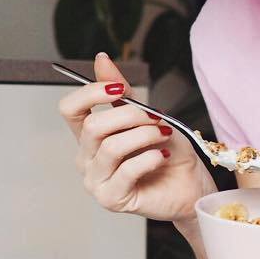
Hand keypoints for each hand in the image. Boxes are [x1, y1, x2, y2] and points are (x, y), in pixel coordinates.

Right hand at [58, 52, 216, 222]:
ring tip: (165, 136)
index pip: (69, 108)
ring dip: (145, 136)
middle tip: (157, 118)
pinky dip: (150, 158)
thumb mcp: (147, 115)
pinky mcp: (111, 199)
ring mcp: (96, 181)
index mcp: (89, 136)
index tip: (120, 88)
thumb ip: (122, 92)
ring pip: (111, 147)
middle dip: (131, 116)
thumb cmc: (169, 152)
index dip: (92, 93)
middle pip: (93, 126)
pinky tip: (163, 156)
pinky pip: (126, 171)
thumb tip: (101, 59)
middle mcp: (86, 158)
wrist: (190, 185)